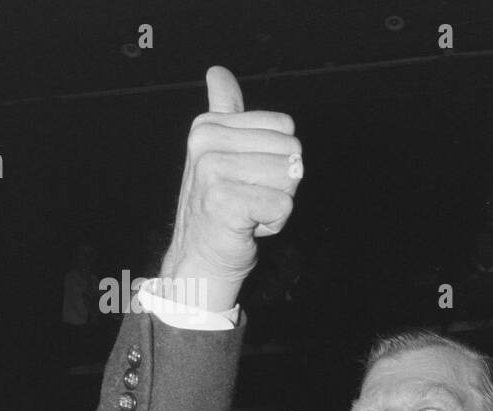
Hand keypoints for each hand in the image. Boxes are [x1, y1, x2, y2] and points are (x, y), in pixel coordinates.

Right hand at [158, 66, 301, 311]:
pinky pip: (283, 205)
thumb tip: (218, 71)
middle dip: (281, 183)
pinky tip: (248, 226)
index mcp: (209, 124)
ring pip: (290, 179)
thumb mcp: (220, 152)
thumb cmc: (219, 206)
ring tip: (248, 211)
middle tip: (250, 198)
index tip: (250, 177)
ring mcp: (212, 170)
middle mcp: (206, 142)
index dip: (278, 158)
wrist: (200, 258)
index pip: (286, 128)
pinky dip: (274, 222)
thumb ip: (224, 110)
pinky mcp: (224, 201)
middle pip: (291, 152)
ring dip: (277, 203)